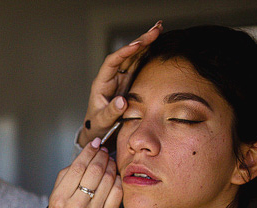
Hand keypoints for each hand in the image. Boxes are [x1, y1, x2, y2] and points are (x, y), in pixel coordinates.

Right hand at [46, 138, 121, 207]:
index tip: (94, 144)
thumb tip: (85, 157)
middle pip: (94, 170)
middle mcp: (76, 205)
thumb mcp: (54, 198)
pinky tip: (114, 176)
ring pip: (107, 179)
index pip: (77, 167)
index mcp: (60, 198)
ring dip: (110, 165)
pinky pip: (117, 192)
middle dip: (101, 155)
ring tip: (109, 161)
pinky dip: (117, 180)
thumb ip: (66, 177)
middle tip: (103, 151)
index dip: (89, 152)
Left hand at [78, 20, 161, 145]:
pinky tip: (158, 43)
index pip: (112, 62)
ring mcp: (121, 77)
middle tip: (156, 29)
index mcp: (102, 83)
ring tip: (159, 29)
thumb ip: (111, 112)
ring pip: (134, 56)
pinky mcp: (129, 81)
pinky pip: (139, 63)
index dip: (125, 52)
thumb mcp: (102, 121)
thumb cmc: (97, 126)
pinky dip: (148, 53)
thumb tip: (122, 102)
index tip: (137, 45)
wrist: (99, 130)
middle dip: (140, 41)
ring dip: (146, 42)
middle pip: (126, 54)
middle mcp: (112, 76)